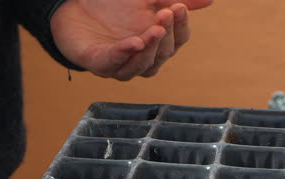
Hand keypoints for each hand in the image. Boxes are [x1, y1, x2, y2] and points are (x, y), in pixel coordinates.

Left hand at [50, 0, 212, 80]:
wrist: (74, 6)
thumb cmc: (113, 6)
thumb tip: (210, 0)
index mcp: (158, 43)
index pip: (179, 40)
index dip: (181, 26)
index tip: (179, 6)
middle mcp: (144, 57)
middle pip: (164, 54)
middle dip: (167, 34)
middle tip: (166, 12)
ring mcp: (122, 64)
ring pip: (143, 66)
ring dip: (152, 48)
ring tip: (156, 29)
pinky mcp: (99, 64)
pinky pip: (115, 64)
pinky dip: (125, 54)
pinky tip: (134, 42)